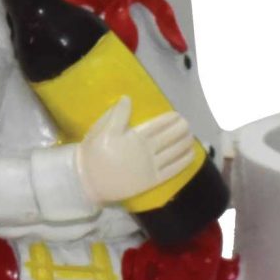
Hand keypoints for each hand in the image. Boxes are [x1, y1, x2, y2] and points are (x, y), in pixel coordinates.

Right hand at [78, 98, 196, 204]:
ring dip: (186, 143)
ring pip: (174, 152)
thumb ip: (117, 115)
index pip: (159, 124)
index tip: (177, 115)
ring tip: (191, 136)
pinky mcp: (152, 181)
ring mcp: (151, 166)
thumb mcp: (102, 130)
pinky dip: (183, 161)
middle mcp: (147, 151)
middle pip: (170, 137)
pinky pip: (172, 170)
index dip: (171, 119)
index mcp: (136, 136)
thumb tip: (127, 98)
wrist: (88, 181)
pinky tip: (190, 155)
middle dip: (182, 129)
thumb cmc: (94, 154)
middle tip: (187, 124)